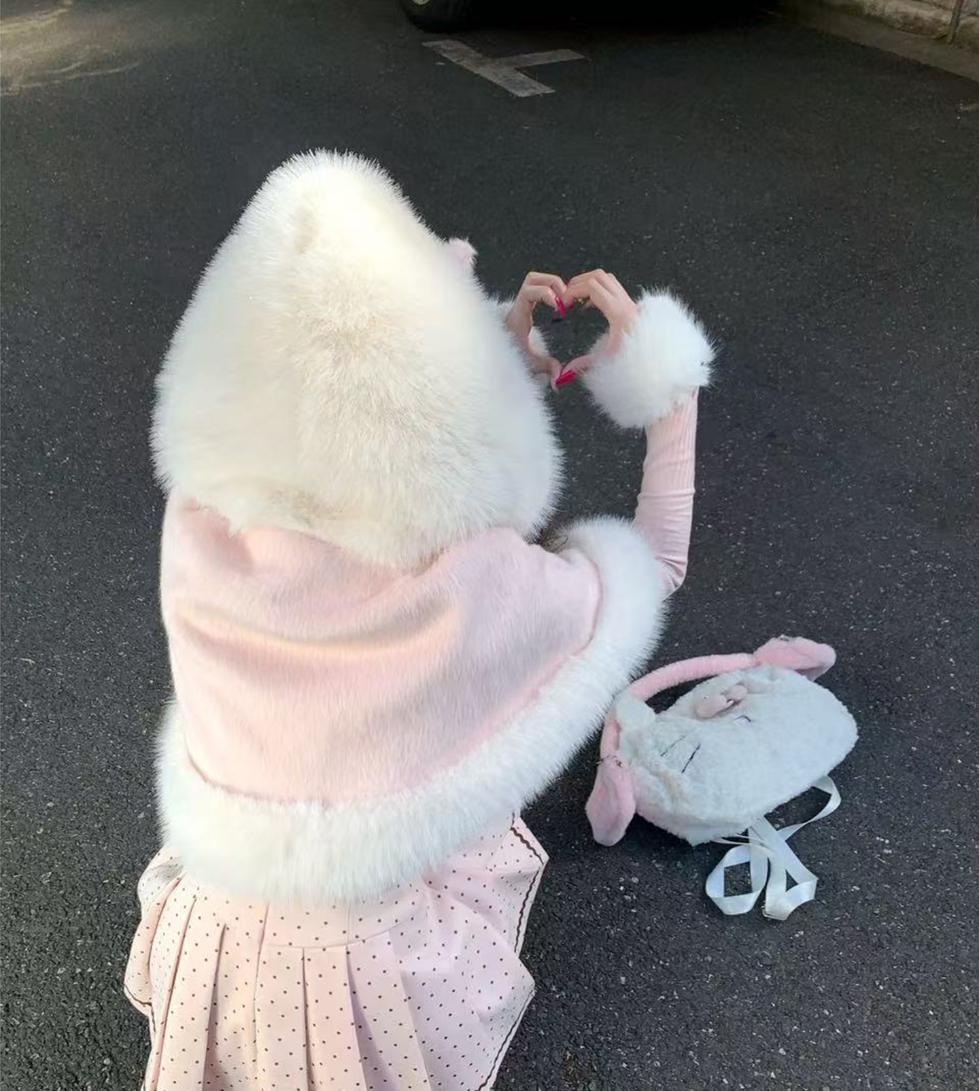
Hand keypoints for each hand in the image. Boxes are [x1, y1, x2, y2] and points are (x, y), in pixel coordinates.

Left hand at [505, 271, 566, 386]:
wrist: (497, 353)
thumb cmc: (513, 355)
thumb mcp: (531, 362)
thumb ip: (548, 368)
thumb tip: (559, 379)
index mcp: (518, 314)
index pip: (529, 292)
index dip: (545, 293)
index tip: (557, 306)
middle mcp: (519, 304)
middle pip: (533, 278)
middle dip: (552, 283)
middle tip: (565, 298)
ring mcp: (522, 301)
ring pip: (535, 278)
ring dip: (552, 283)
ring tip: (564, 299)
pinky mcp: (526, 302)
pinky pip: (538, 285)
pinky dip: (550, 288)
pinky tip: (559, 303)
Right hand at [562, 270, 637, 373]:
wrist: (654, 356)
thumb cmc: (636, 356)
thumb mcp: (607, 360)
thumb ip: (585, 364)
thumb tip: (568, 371)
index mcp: (617, 312)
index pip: (591, 287)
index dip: (574, 291)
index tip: (564, 303)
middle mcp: (623, 302)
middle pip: (597, 276)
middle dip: (578, 283)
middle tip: (567, 297)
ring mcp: (627, 300)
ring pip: (605, 278)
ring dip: (588, 283)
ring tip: (576, 297)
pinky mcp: (628, 304)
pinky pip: (610, 286)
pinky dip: (596, 289)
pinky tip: (588, 304)